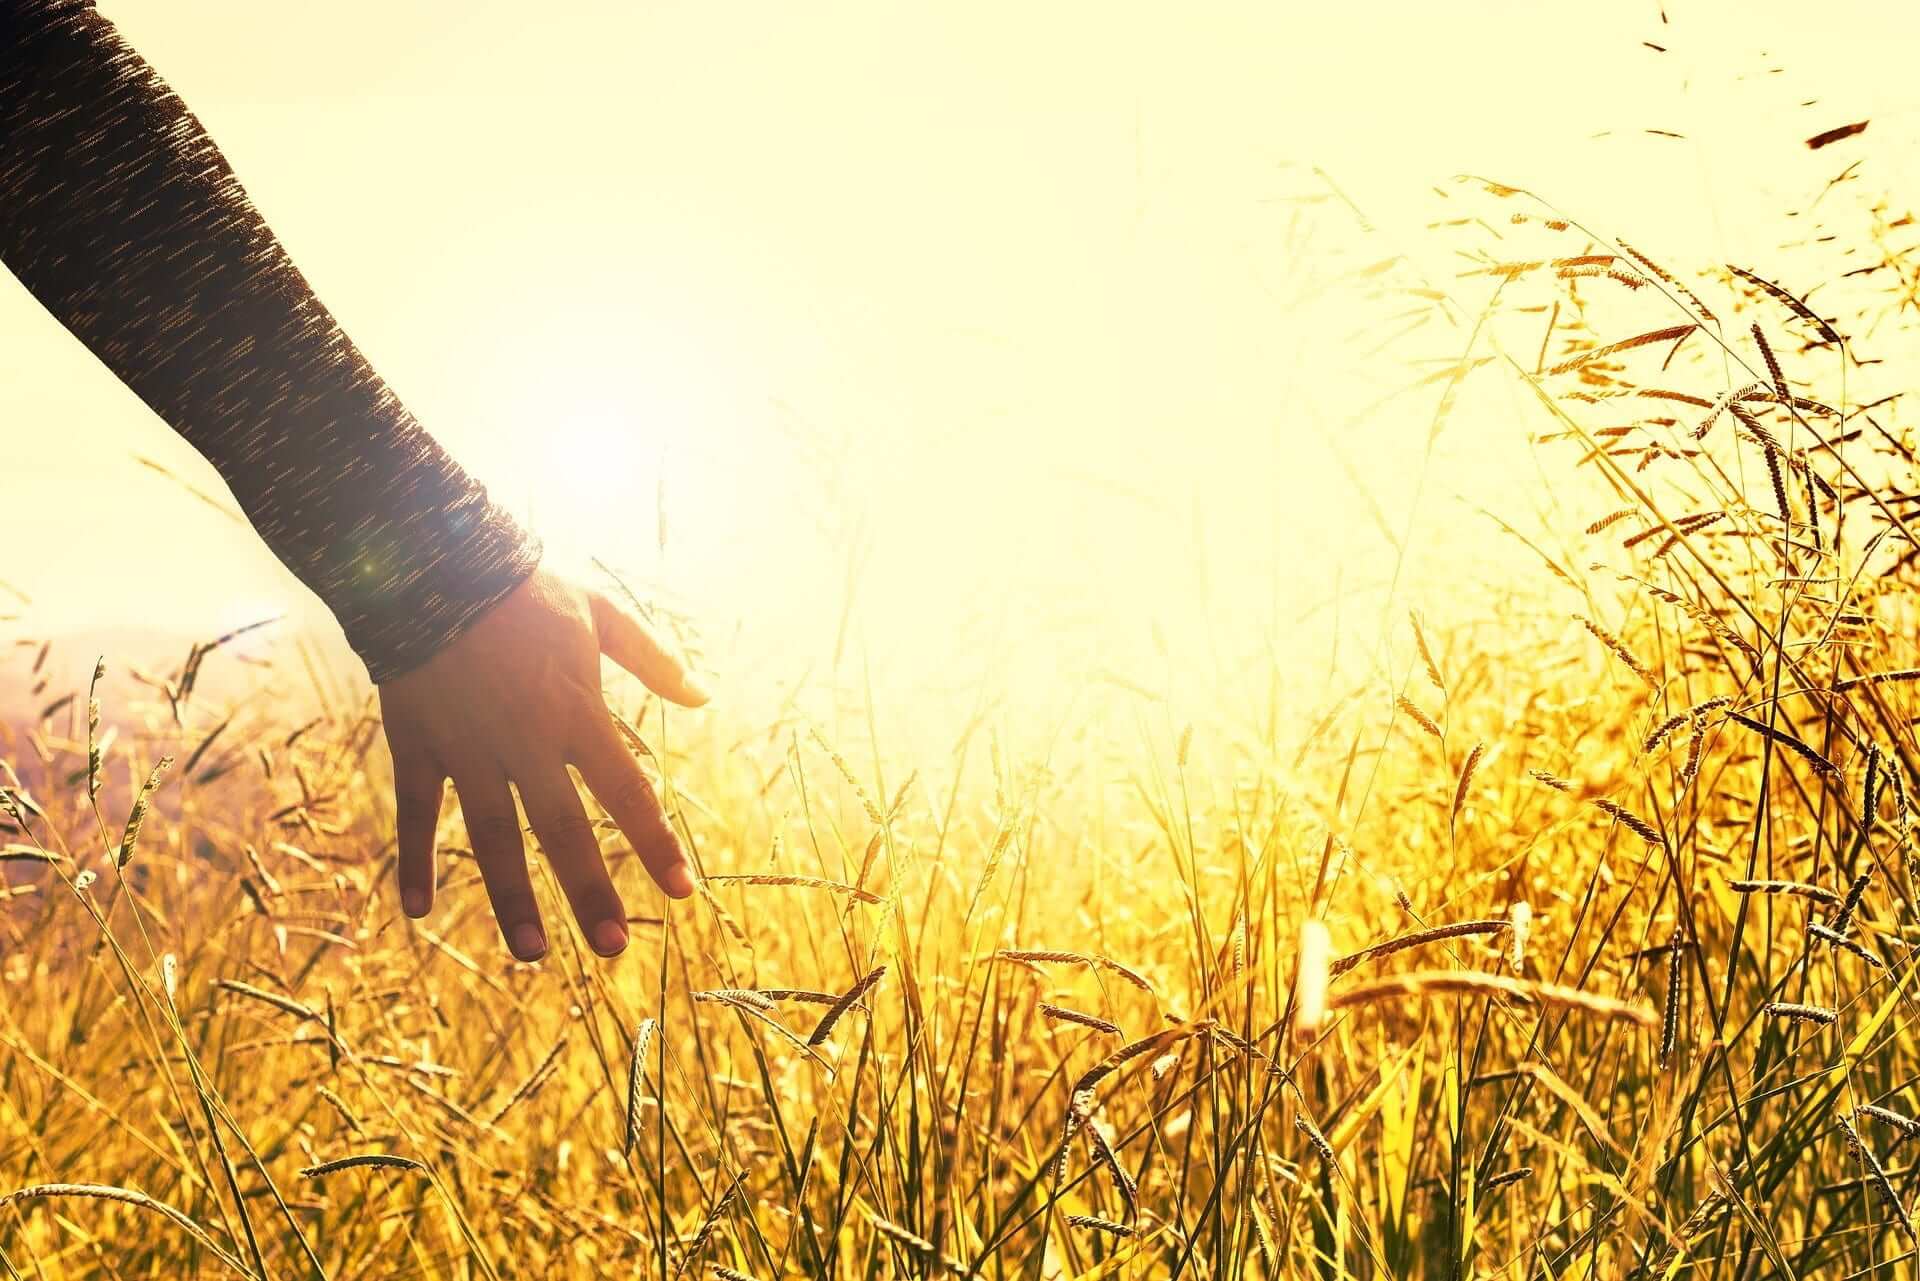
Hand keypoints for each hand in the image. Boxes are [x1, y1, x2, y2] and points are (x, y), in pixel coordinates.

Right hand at [377, 566, 708, 960]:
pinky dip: (414, 860)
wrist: (433, 561)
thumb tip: (704, 697)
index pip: (627, 792)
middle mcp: (525, 741)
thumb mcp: (599, 612)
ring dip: (512, 897)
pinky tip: (416, 910)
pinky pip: (417, 811)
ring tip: (533, 953)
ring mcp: (468, 748)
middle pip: (564, 829)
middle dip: (590, 890)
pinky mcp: (418, 744)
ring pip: (493, 835)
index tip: (683, 892)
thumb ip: (653, 658)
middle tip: (614, 949)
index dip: (656, 843)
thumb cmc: (524, 587)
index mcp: (576, 712)